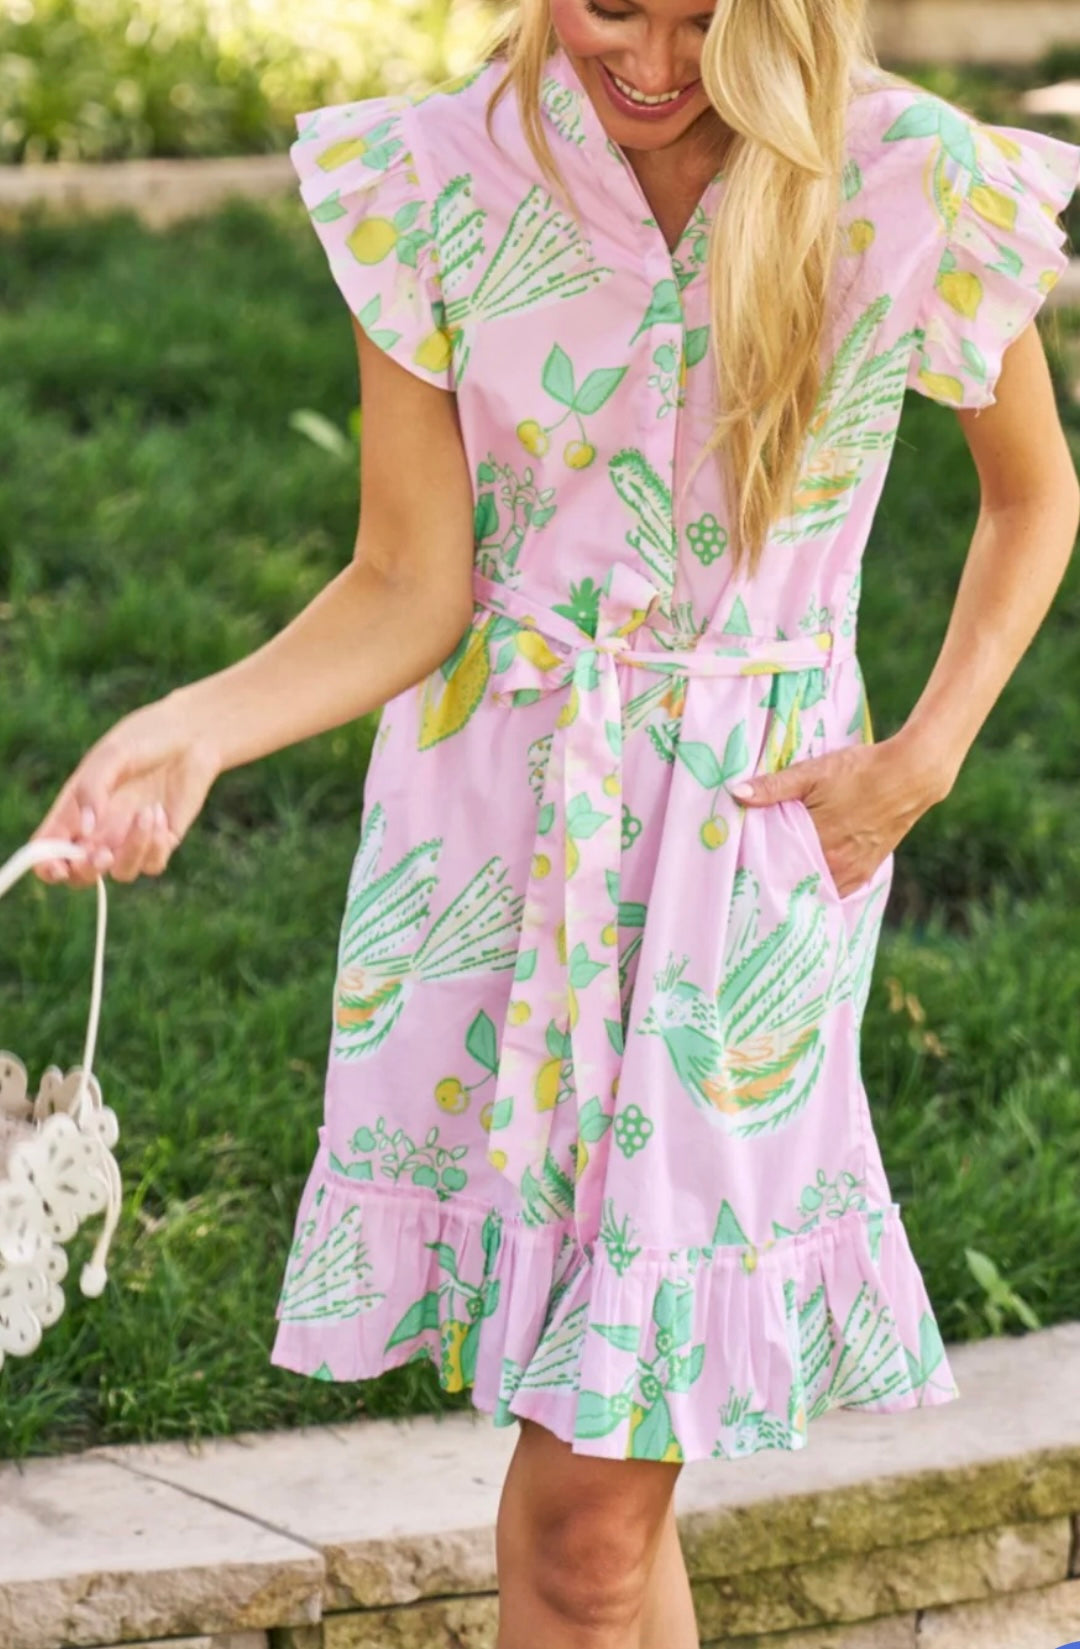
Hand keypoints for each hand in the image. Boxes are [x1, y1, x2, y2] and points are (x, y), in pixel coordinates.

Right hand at [30, 693, 220, 890]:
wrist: (193, 734)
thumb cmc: (144, 737)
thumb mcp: (112, 756)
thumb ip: (92, 789)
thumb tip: (84, 831)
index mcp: (76, 808)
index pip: (48, 848)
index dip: (46, 865)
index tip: (59, 868)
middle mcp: (100, 829)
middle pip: (80, 874)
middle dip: (86, 872)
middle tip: (103, 854)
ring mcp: (131, 838)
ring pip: (121, 873)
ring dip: (132, 850)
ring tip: (147, 813)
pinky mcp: (162, 841)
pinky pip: (152, 864)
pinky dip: (156, 845)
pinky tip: (161, 814)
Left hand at [729, 734, 943, 897]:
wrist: (912, 775)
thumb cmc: (861, 770)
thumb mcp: (813, 772)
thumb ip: (774, 786)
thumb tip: (736, 794)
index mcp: (818, 843)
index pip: (775, 866)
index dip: (757, 865)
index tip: (740, 864)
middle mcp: (835, 865)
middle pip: (794, 880)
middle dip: (774, 876)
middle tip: (752, 872)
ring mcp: (853, 871)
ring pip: (815, 887)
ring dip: (798, 882)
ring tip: (777, 876)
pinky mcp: (867, 870)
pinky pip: (838, 889)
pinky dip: (822, 886)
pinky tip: (808, 879)